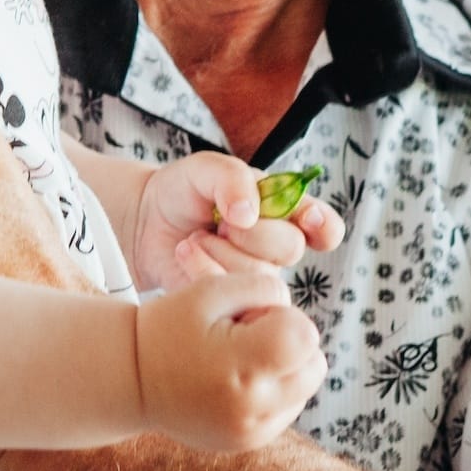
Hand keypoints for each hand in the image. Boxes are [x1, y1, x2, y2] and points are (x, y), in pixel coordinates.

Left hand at [130, 152, 345, 290]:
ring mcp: (257, 277)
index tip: (308, 219)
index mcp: (282, 210)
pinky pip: (236, 298)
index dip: (323, 225)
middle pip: (291, 247)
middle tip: (219, 221)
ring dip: (221, 251)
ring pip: (262, 275)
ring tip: (195, 238)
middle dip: (253, 233)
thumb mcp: (205, 168)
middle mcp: (277, 247)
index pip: (324, 225)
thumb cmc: (184, 190)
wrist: (146, 222)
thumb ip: (232, 179)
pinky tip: (188, 256)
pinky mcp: (234, 301)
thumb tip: (250, 213)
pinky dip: (206, 271)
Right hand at [133, 270, 324, 452]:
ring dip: (285, 367)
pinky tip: (236, 380)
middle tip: (247, 336)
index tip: (248, 317)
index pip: (305, 335)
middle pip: (314, 364)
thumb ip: (262, 289)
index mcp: (242, 367)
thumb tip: (295, 312)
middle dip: (290, 342)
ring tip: (239, 359)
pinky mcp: (251, 443)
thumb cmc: (168, 327)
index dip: (282, 316)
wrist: (130, 379)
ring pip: (305, 387)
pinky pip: (287, 408)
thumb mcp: (209, 290)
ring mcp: (254, 432)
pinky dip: (272, 390)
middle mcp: (254, 408)